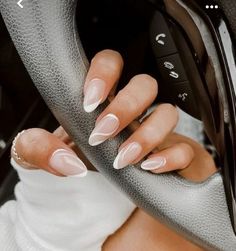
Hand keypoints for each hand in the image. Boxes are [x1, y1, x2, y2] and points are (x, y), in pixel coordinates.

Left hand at [11, 49, 216, 181]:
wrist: (97, 187)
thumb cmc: (73, 160)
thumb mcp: (42, 153)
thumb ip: (37, 149)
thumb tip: (65, 161)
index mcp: (104, 100)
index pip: (111, 64)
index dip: (105, 73)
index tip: (89, 102)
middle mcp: (132, 112)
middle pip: (145, 84)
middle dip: (127, 105)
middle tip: (104, 132)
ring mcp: (154, 131)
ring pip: (168, 112)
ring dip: (148, 133)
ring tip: (124, 157)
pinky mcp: (171, 154)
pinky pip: (186, 149)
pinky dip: (171, 157)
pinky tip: (150, 167)